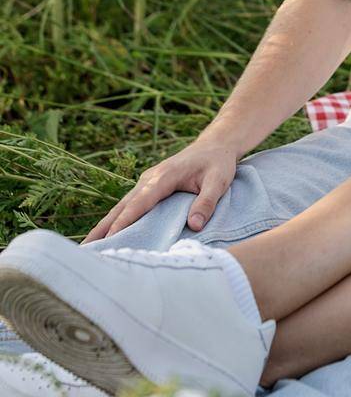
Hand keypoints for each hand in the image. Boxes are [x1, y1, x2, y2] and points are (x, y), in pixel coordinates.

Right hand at [82, 137, 239, 242]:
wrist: (215, 145)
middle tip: (85, 251)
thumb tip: (194, 226)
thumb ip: (207, 202)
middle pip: (122, 206)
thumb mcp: (219, 180)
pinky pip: (128, 206)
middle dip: (103, 228)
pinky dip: (115, 220)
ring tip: (87, 248)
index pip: (140, 203)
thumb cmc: (217, 163)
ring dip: (104, 226)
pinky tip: (106, 236)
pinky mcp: (148, 188)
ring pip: (121, 207)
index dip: (124, 222)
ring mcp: (147, 183)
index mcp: (164, 176)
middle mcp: (149, 179)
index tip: (109, 240)